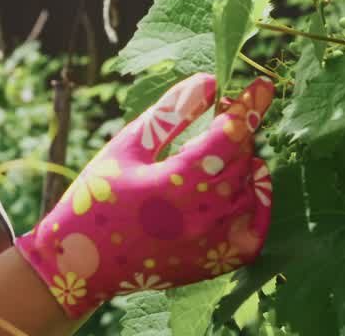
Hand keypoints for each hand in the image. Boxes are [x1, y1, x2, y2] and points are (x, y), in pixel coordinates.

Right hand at [14, 73, 274, 316]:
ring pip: (250, 186)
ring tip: (216, 148)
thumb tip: (209, 81)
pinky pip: (256, 228)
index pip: (230, 135)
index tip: (262, 85)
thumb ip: (170, 114)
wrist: (82, 264)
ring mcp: (215, 243)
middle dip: (236, 129)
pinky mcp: (218, 263)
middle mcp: (203, 215)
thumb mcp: (128, 147)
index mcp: (177, 182)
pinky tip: (251, 180)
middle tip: (222, 112)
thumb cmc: (97, 198)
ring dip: (241, 160)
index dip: (248, 106)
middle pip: (241, 157)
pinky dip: (259, 201)